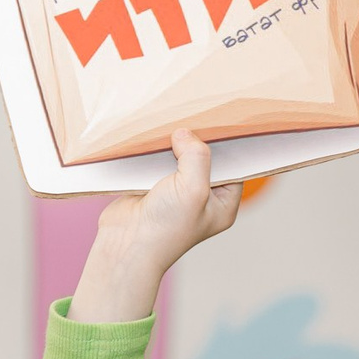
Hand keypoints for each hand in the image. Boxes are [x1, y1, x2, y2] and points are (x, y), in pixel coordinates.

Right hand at [68, 131, 241, 324]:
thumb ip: (197, 157)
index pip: (233, 166)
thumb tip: (184, 133)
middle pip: (206, 159)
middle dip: (199, 141)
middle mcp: (202, 197)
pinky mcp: (153, 186)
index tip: (222, 122)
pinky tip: (155, 133)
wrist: (125, 245)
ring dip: (175, 144)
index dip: (228, 145)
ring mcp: (177, 191)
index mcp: (222, 203)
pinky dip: (156, 149)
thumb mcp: (193, 189)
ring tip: (175, 118)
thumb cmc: (165, 228)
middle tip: (197, 113)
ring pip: (180, 158)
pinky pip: (159, 161)